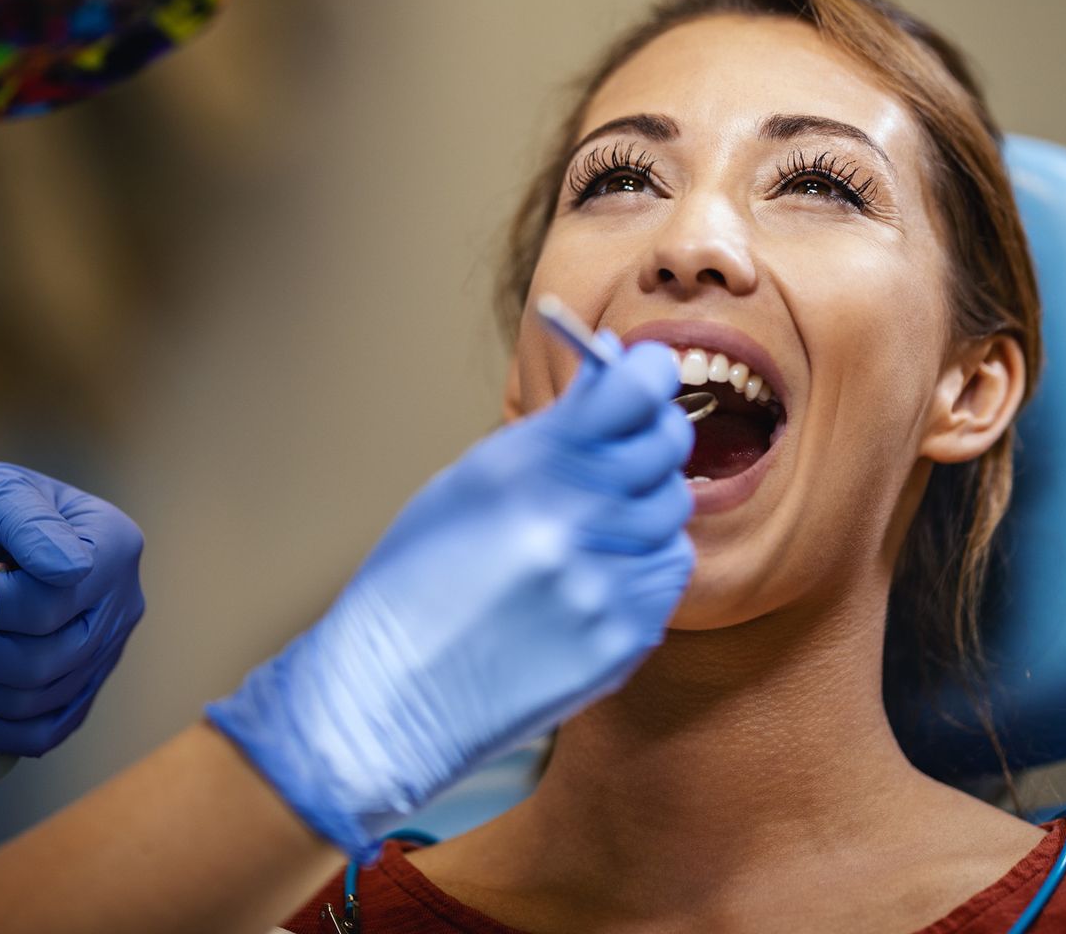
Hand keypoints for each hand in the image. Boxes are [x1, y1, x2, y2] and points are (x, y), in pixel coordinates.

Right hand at [206, 337, 694, 855]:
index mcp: (525, 470)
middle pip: (665, 448)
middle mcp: (572, 522)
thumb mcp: (467, 483)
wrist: (394, 692)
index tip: (648, 374)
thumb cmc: (417, 581)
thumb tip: (614, 384)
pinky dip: (642, 566)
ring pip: (671, 513)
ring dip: (641, 510)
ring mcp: (604, 584)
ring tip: (586, 533)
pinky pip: (667, 574)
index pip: (632, 392)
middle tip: (621, 452)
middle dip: (649, 439)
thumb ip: (548, 436)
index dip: (649, 374)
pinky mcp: (623, 637)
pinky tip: (594, 578)